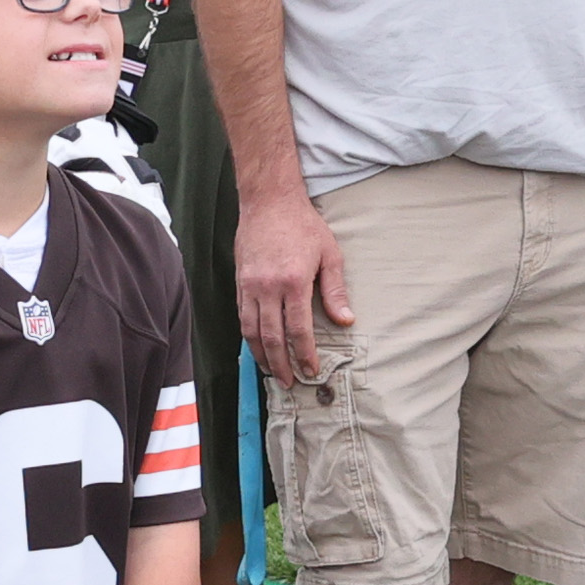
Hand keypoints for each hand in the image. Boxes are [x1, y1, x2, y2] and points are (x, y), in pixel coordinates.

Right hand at [236, 188, 353, 381]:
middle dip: (281, 364)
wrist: (268, 201)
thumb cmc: (303, 224)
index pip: (298, 330)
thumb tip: (345, 320)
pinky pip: (242, 316)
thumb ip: (336, 290)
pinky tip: (257, 346)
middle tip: (288, 383)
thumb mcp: (330, 254)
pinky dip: (249, 336)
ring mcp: (249, 286)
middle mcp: (268, 288)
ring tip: (271, 371)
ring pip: (251, 331)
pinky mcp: (239, 282)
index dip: (304, 354)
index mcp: (294, 282)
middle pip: (272, 337)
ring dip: (261, 356)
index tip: (310, 370)